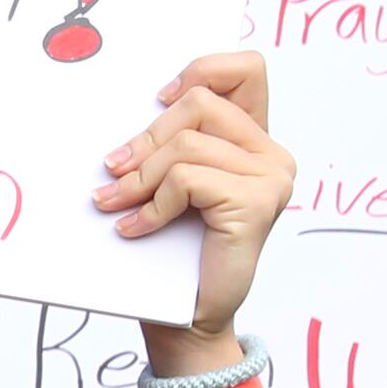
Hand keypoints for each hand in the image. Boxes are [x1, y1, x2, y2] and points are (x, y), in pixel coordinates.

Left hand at [99, 50, 290, 346]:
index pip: (246, 69)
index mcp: (255, 142)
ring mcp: (270, 179)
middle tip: (114, 169)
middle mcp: (272, 155)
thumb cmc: (181, 252)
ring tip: (114, 203)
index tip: (160, 101)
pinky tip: (135, 228)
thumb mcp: (176, 185)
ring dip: (139, 177)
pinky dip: (151, 204)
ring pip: (186, 144)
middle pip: (200, 104)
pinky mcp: (255, 204)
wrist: (192, 318)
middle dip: (146, 137)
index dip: (201, 70)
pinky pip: (186, 179)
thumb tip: (134, 113)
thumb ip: (175, 144)